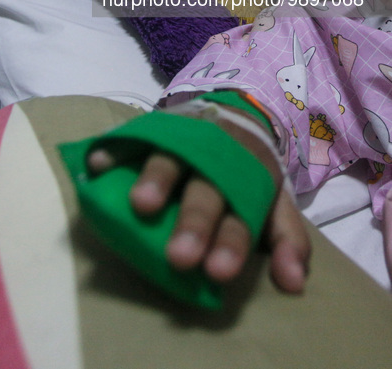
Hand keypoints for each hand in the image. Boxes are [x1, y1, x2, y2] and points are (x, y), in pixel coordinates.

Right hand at [88, 143, 310, 292]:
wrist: (233, 109)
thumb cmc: (248, 170)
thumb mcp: (275, 200)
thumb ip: (285, 238)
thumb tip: (295, 285)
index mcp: (245, 181)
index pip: (240, 215)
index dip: (230, 243)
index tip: (219, 273)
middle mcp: (213, 160)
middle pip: (204, 191)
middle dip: (193, 222)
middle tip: (179, 256)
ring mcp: (182, 139)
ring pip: (168, 158)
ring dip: (155, 180)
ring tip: (140, 205)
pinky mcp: (154, 126)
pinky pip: (133, 135)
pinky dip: (115, 148)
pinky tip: (98, 163)